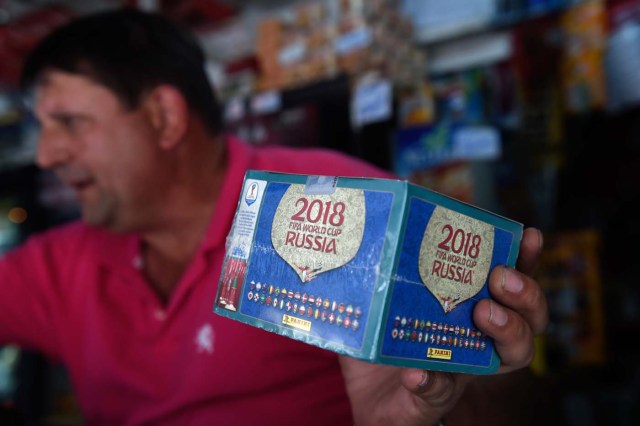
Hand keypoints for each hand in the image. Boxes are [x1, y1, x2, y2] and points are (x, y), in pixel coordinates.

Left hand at [339, 227, 547, 425]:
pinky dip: (431, 380)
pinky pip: (441, 390)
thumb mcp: (386, 296)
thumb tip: (384, 227)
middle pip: (529, 318)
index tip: (528, 235)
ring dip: (507, 330)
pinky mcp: (435, 397)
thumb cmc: (385, 340)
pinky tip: (417, 371)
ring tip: (484, 312)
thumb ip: (388, 267)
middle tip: (500, 278)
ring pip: (513, 355)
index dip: (527, 260)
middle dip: (525, 293)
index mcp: (472, 309)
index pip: (512, 283)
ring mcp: (464, 369)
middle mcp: (480, 339)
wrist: (370, 398)